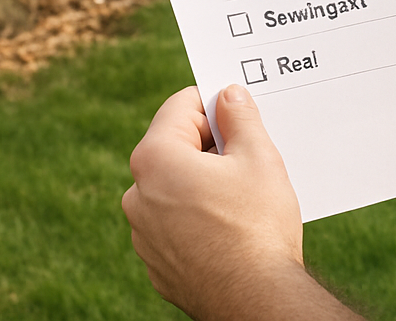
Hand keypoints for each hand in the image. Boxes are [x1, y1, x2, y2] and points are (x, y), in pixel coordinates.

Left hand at [122, 84, 305, 320]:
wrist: (256, 301)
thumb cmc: (257, 225)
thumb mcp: (258, 155)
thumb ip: (239, 116)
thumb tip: (228, 95)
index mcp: (155, 159)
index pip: (181, 105)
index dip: (215, 103)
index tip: (240, 115)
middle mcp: (137, 195)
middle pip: (176, 145)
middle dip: (211, 144)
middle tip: (249, 155)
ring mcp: (144, 234)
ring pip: (175, 185)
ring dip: (204, 180)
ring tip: (243, 195)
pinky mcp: (157, 263)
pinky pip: (175, 221)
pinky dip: (199, 214)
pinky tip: (231, 226)